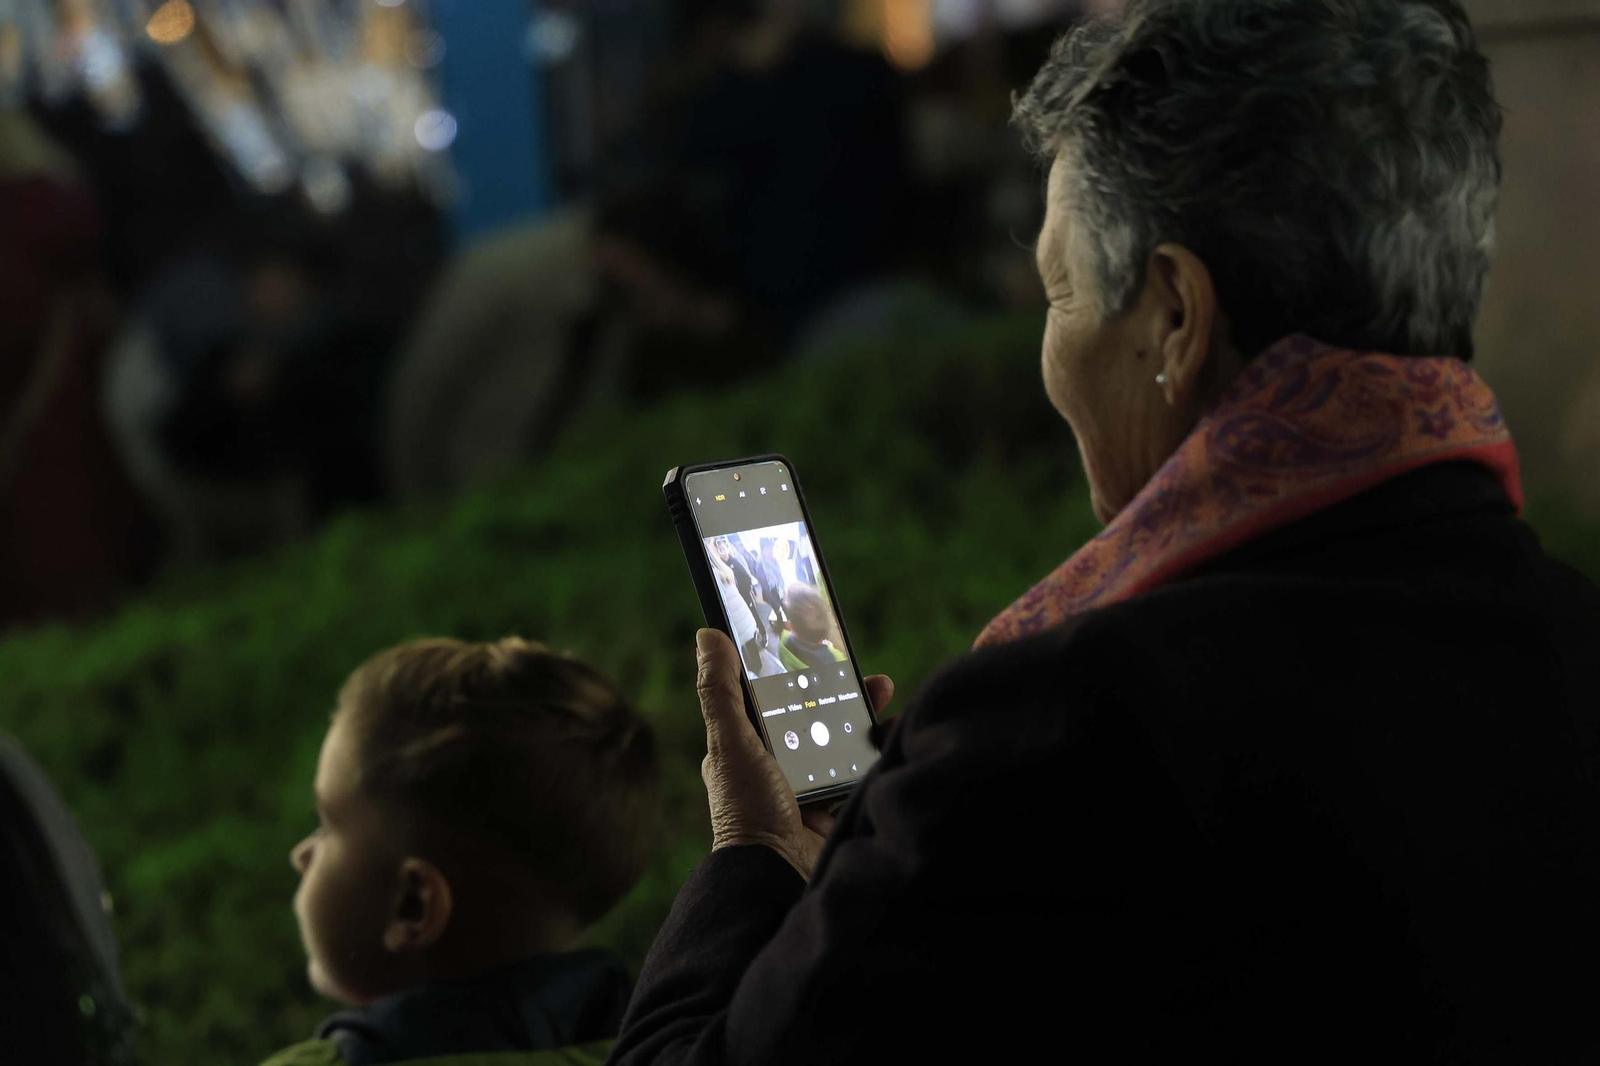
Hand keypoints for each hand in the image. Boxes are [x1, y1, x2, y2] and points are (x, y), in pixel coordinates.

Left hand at [695, 629, 893, 879]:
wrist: (779, 875)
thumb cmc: (748, 809)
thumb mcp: (730, 743)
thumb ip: (720, 692)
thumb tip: (708, 636)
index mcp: (747, 747)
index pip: (776, 699)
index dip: (799, 674)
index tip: (825, 652)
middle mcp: (777, 765)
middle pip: (816, 717)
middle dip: (845, 695)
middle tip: (875, 680)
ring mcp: (808, 787)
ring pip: (843, 742)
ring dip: (868, 720)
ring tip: (888, 701)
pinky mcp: (836, 808)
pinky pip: (862, 773)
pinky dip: (880, 753)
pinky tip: (895, 737)